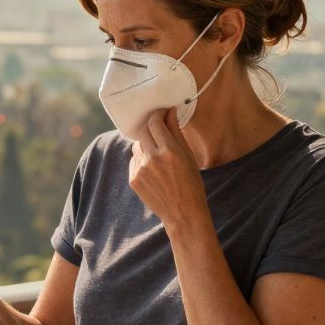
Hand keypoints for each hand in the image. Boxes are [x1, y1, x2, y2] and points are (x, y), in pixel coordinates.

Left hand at [129, 108, 210, 232]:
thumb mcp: (188, 156)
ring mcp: (140, 170)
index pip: (155, 122)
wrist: (183, 213)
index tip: (162, 113)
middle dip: (151, 128)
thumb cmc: (191, 183)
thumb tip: (170, 111)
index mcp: (170, 151)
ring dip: (146, 145)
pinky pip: (134, 161)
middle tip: (159, 130)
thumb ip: (176, 132)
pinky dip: (142, 161)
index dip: (158, 115)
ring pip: (137, 146)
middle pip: (144, 131)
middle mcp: (152, 159)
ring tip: (159, 156)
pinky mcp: (133, 179)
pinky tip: (154, 171)